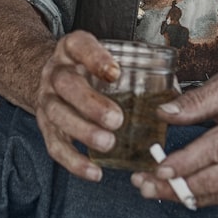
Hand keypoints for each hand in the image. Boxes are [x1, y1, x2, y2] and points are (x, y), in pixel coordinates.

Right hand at [34, 30, 125, 181]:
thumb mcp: (105, 56)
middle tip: (117, 119)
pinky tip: (94, 171)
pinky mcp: (45, 126)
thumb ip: (135, 71)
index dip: (96, 58)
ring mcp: (46, 98)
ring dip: (83, 131)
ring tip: (108, 143)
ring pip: (57, 114)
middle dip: (91, 103)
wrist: (54, 76)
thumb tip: (173, 96)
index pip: (79, 46)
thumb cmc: (90, 68)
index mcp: (72, 49)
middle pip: (66, 83)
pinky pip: (55, 145)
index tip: (116, 73)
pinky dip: (74, 161)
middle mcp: (56, 71)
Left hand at [130, 71, 217, 207]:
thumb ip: (196, 99)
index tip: (160, 167)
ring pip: (211, 195)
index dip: (187, 162)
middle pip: (211, 180)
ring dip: (177, 195)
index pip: (215, 149)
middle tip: (143, 184)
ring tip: (148, 188)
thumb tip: (165, 113)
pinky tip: (170, 190)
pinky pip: (215, 200)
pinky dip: (190, 198)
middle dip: (174, 186)